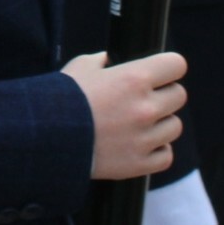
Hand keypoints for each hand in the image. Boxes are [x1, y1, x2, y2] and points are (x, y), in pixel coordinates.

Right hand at [63, 50, 187, 180]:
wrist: (44, 139)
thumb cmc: (62, 100)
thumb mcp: (82, 67)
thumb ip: (105, 61)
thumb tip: (114, 61)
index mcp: (134, 78)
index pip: (177, 64)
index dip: (169, 67)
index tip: (162, 71)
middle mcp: (145, 107)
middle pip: (179, 95)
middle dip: (164, 94)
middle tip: (144, 99)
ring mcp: (144, 138)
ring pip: (174, 126)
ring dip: (160, 124)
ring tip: (138, 124)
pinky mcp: (139, 164)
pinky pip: (166, 155)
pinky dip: (156, 150)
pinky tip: (140, 144)